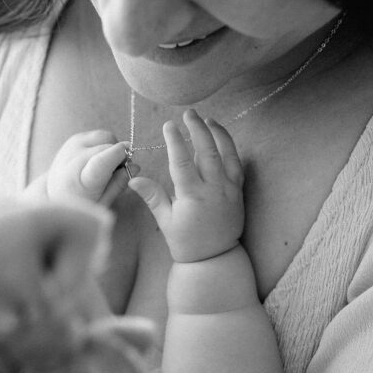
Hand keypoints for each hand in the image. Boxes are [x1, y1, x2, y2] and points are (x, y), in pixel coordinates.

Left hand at [46, 130, 130, 207]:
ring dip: (112, 149)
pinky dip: (104, 145)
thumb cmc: (82, 203)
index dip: (120, 156)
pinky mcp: (74, 138)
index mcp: (80, 181)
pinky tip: (98, 159)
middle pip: (109, 147)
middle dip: (119, 156)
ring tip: (106, 166)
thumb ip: (119, 184)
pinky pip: (99, 135)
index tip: (130, 160)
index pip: (102, 161)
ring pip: (106, 137)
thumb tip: (135, 167)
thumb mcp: (103, 203)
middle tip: (117, 172)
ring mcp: (72, 146)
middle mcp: (73, 159)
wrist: (57, 195)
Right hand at [128, 109, 243, 262]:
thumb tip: (134, 178)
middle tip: (189, 113)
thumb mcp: (166, 222)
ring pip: (227, 154)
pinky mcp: (238, 192)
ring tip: (208, 119)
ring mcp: (229, 190)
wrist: (215, 259)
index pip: (182, 162)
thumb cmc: (187, 242)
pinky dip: (230, 148)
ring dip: (218, 134)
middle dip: (198, 129)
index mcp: (193, 197)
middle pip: (207, 151)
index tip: (169, 125)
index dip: (175, 141)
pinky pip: (237, 165)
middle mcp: (214, 190)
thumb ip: (153, 197)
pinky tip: (222, 138)